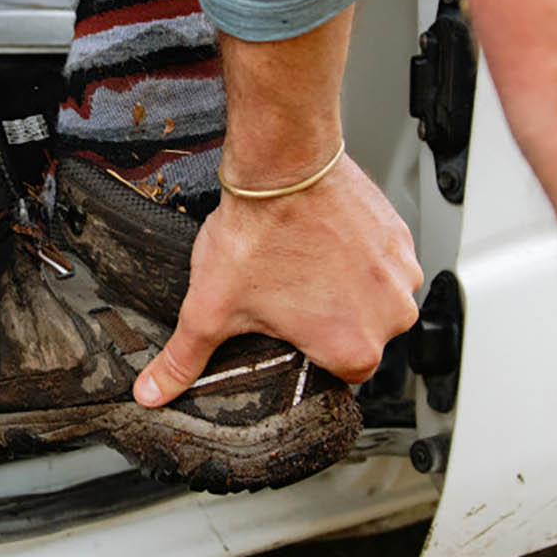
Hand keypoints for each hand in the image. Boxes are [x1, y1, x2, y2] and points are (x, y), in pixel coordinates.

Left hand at [133, 154, 422, 406]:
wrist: (283, 164)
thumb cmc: (258, 233)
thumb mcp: (210, 310)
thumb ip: (184, 360)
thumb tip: (155, 392)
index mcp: (353, 348)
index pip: (340, 376)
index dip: (310, 353)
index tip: (290, 331)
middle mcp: (389, 316)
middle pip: (359, 336)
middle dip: (327, 318)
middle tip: (291, 291)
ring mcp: (401, 274)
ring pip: (374, 299)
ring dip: (347, 288)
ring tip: (307, 264)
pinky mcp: (401, 238)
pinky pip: (385, 263)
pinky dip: (360, 257)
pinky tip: (327, 242)